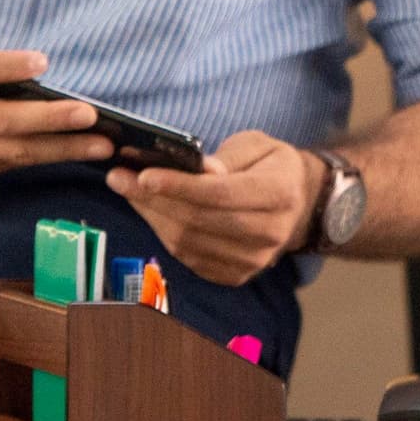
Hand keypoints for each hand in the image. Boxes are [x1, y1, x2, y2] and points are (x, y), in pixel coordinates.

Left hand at [107, 130, 324, 285]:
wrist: (299, 204)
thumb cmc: (271, 167)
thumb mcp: (258, 145)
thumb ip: (228, 157)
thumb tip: (198, 171)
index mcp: (280, 194)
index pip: (221, 194)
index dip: (180, 186)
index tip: (144, 175)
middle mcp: (270, 232)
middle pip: (198, 221)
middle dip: (153, 200)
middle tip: (119, 179)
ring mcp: (253, 259)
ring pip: (188, 242)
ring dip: (152, 217)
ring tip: (127, 191)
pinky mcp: (236, 275)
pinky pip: (189, 257)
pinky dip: (163, 234)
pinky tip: (150, 212)